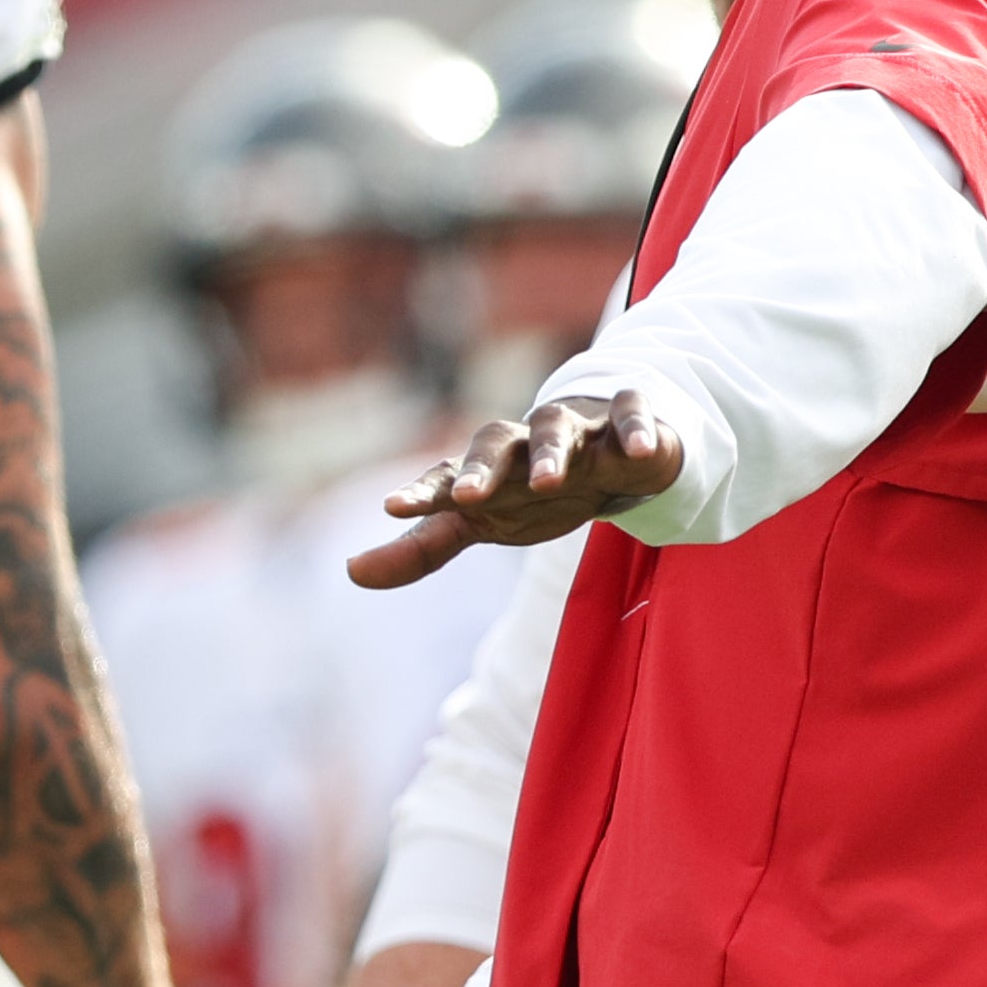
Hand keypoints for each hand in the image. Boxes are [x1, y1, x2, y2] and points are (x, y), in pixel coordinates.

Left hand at [348, 392, 680, 590]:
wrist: (608, 457)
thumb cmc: (531, 491)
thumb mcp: (480, 524)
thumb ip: (420, 549)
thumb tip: (350, 572)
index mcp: (486, 469)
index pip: (445, 477)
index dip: (421, 493)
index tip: (393, 509)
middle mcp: (523, 443)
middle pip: (494, 441)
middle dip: (480, 467)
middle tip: (466, 498)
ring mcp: (575, 429)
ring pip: (555, 428)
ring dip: (549, 452)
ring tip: (548, 482)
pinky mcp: (625, 424)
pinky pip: (629, 414)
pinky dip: (633, 428)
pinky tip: (636, 451)